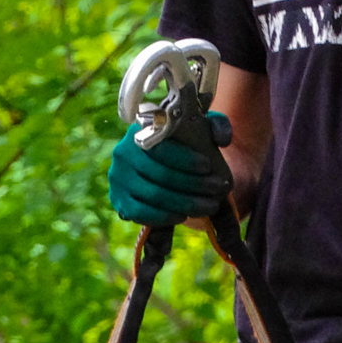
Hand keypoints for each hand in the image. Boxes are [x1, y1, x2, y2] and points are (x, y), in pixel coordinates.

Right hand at [107, 113, 232, 225]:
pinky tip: (183, 216)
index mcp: (140, 129)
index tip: (208, 166)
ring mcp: (118, 178)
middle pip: (161, 174)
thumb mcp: (199, 128)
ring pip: (154, 195)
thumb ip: (216, 126)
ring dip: (185, 203)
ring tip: (209, 205)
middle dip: (194, 184)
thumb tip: (223, 139)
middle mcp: (123, 152)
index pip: (161, 146)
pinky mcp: (119, 200)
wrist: (161, 165)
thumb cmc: (183, 145)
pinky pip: (141, 212)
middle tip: (217, 189)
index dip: (185, 158)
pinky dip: (163, 217)